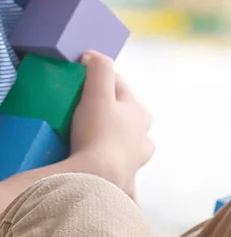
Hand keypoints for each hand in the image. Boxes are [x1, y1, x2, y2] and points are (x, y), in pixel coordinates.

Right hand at [68, 51, 153, 195]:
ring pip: (127, 143)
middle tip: (83, 108)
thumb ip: (99, 71)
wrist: (97, 178)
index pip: (119, 86)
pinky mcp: (124, 181)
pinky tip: (98, 168)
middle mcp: (143, 137)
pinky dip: (109, 166)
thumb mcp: (97, 95)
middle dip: (110, 109)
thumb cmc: (98, 134)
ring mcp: (136, 160)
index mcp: (140, 113)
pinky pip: (117, 170)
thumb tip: (94, 55)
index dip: (99, 78)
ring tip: (92, 138)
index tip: (80, 75)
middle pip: (126, 115)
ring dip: (114, 139)